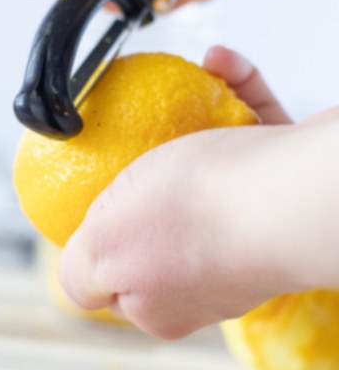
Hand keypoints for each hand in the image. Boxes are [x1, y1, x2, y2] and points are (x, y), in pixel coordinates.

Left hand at [58, 48, 338, 337]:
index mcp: (162, 305)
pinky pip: (253, 132)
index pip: (114, 275)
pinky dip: (236, 96)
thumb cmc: (197, 217)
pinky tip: (219, 64)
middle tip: (133, 143)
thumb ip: (81, 272)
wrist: (296, 194)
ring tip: (174, 90)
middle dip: (144, 179)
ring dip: (190, 127)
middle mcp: (205, 276)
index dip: (100, 239)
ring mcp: (248, 233)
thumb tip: (73, 280)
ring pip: (207, 173)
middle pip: (155, 223)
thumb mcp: (106, 252)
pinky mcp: (284, 186)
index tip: (97, 198)